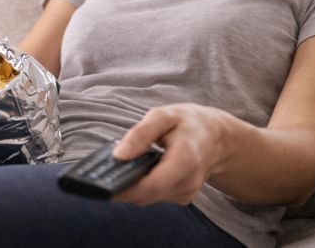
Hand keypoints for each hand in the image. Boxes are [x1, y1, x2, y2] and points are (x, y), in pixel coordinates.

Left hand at [111, 103, 227, 205]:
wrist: (215, 138)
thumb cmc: (186, 123)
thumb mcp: (163, 116)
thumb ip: (140, 134)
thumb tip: (118, 155)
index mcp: (186, 158)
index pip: (153, 184)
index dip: (126, 188)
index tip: (102, 185)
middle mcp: (188, 181)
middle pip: (146, 195)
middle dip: (121, 187)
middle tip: (99, 175)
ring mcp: (187, 193)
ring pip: (147, 198)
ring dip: (131, 186)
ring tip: (117, 169)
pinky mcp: (182, 197)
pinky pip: (154, 195)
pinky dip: (141, 186)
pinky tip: (136, 171)